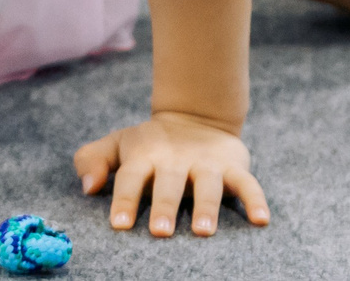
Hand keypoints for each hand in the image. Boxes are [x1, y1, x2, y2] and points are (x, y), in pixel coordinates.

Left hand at [74, 111, 268, 236]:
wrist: (193, 117)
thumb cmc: (148, 146)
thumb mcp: (116, 145)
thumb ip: (92, 160)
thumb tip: (88, 186)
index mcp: (144, 155)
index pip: (131, 177)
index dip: (125, 200)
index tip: (119, 225)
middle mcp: (175, 160)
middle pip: (170, 183)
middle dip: (165, 206)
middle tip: (161, 232)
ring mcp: (206, 163)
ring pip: (208, 186)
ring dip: (206, 208)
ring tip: (203, 232)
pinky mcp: (233, 167)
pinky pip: (248, 184)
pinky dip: (256, 200)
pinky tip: (261, 221)